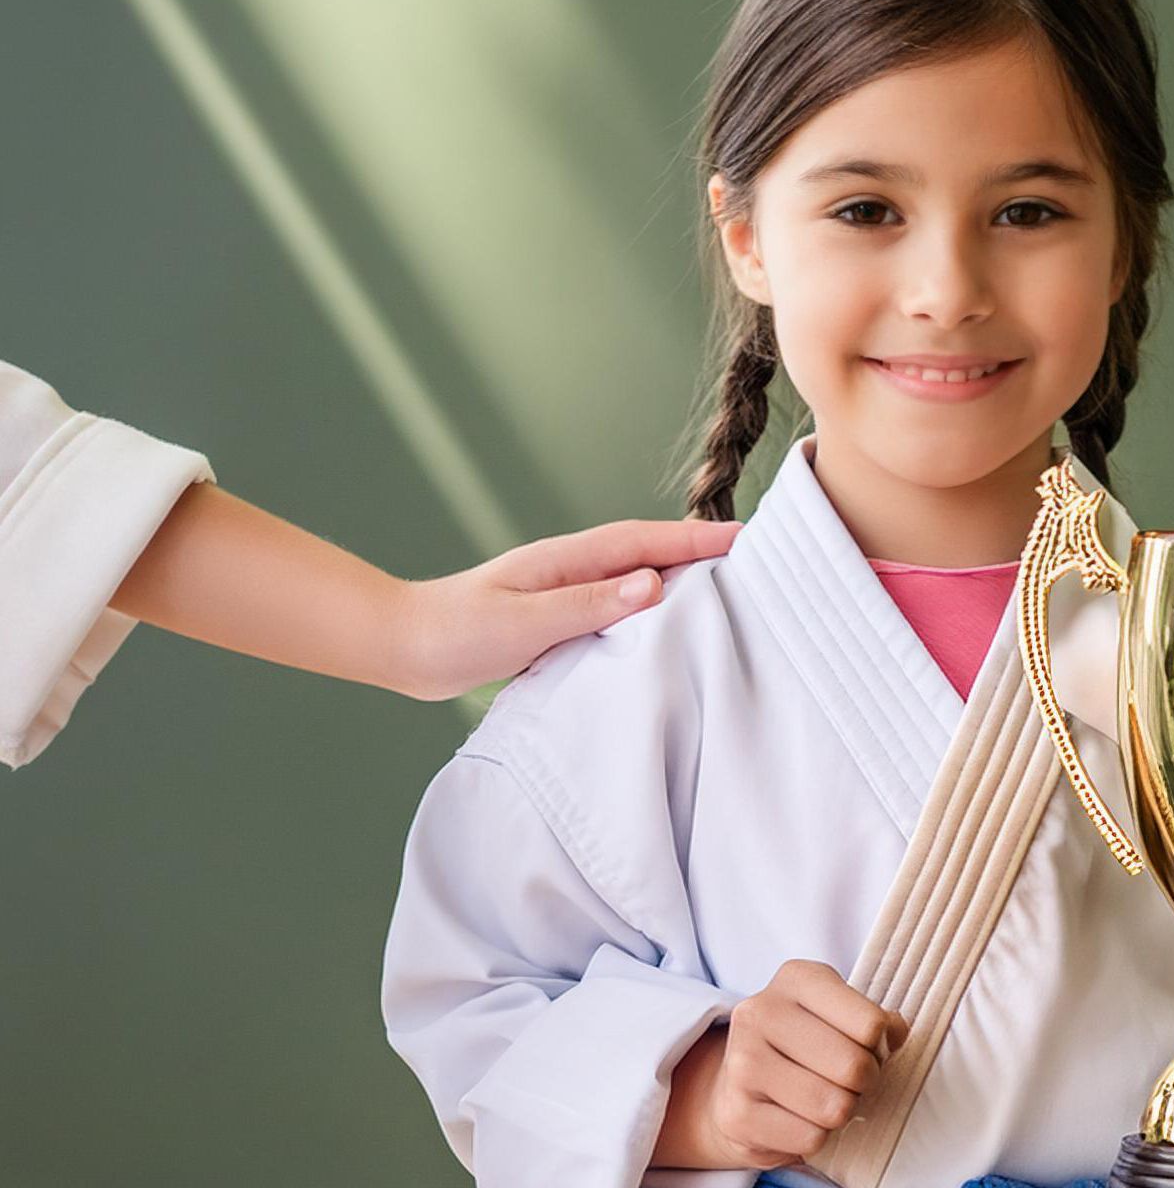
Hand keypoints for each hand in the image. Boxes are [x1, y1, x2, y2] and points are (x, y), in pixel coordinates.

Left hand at [394, 517, 740, 699]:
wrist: (404, 648)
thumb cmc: (455, 632)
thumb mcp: (526, 622)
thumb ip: (589, 604)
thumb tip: (653, 584)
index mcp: (567, 560)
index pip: (645, 543)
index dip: (696, 540)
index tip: (745, 540)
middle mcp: (571, 570)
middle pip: (649, 554)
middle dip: (700, 553)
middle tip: (755, 562)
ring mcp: (565, 593)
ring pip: (636, 582)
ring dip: (679, 582)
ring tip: (727, 592)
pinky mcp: (558, 620)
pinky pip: (618, 610)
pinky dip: (649, 613)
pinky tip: (665, 630)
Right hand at [658, 962, 908, 1171]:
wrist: (737, 1084)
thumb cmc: (804, 1046)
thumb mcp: (840, 1015)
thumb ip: (875, 1020)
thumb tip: (897, 1033)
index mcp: (796, 978)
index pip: (871, 1024)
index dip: (881, 1046)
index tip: (868, 1048)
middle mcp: (761, 1013)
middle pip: (853, 1067)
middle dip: (864, 1083)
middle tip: (852, 1082)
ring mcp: (743, 1063)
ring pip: (833, 1107)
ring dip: (841, 1112)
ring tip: (826, 1099)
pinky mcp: (737, 1113)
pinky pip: (809, 1138)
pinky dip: (816, 1137)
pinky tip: (799, 1119)